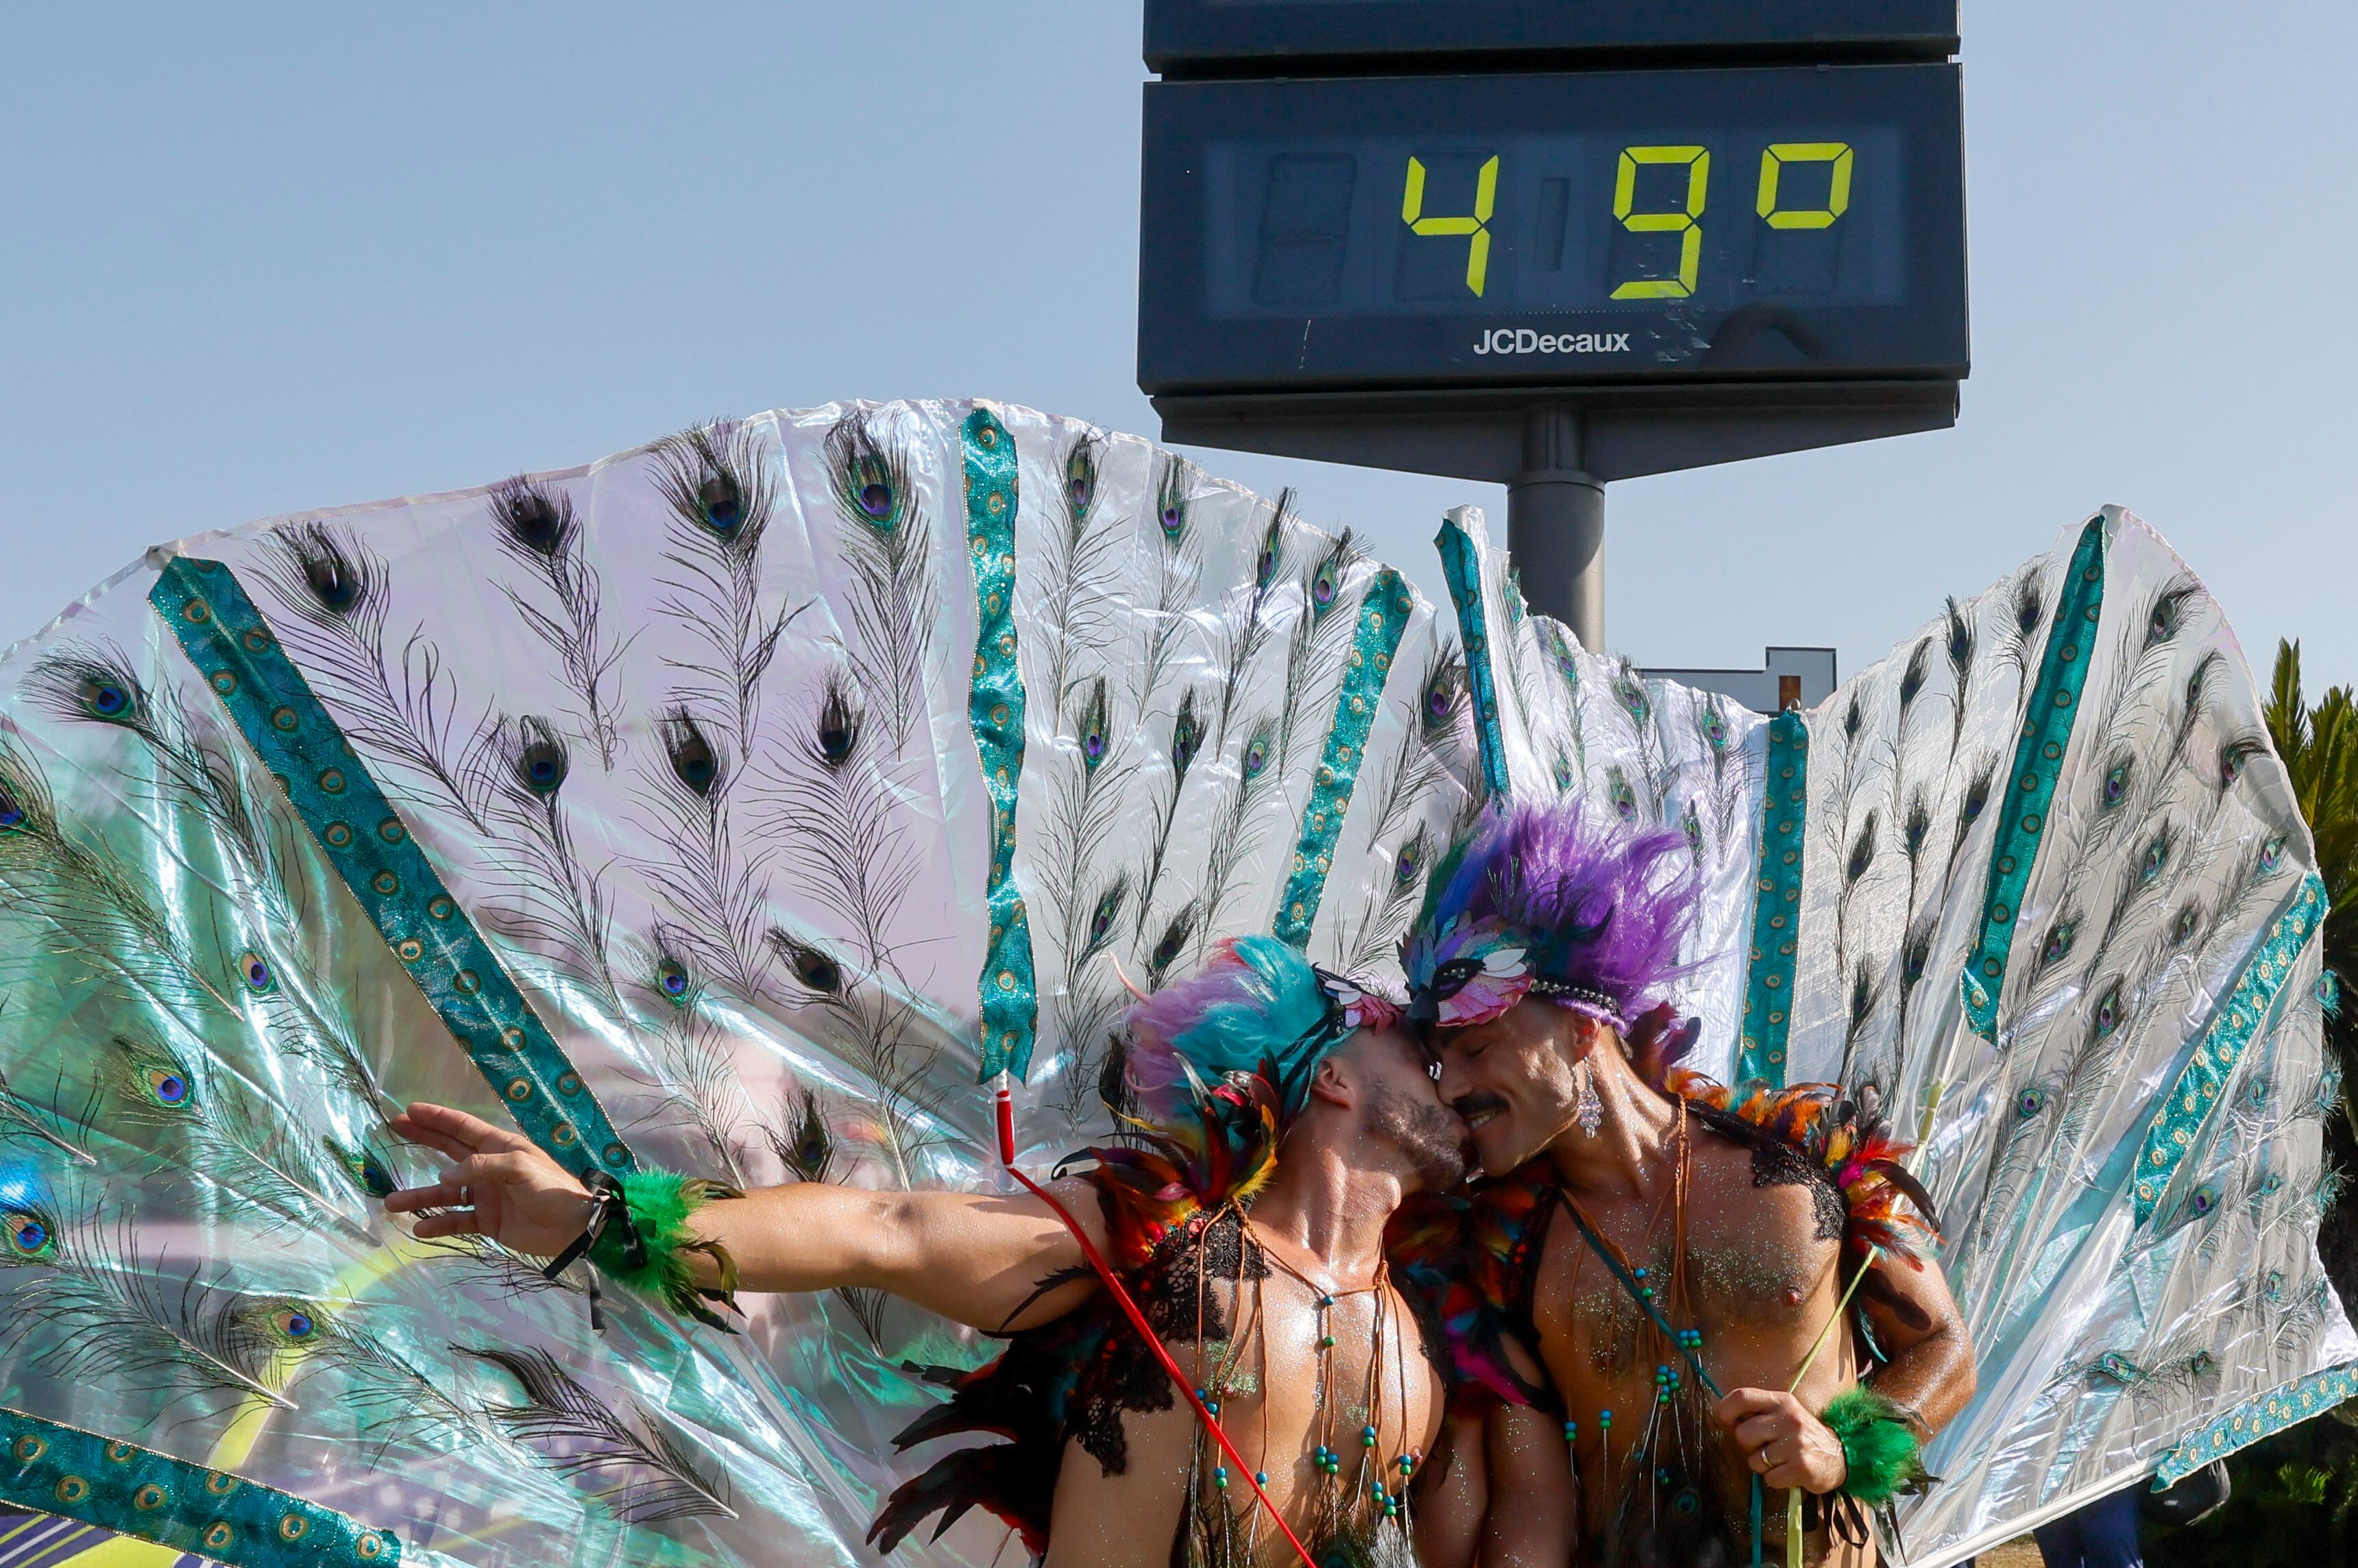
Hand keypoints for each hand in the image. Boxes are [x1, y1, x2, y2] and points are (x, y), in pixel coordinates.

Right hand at [383, 1102, 595, 1256]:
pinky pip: (457, 1221)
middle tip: (392, 1130)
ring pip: (446, 1193)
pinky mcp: (487, 1221)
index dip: (437, 1118)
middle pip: (448, 1151)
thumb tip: (444, 1177)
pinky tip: (419, 1230)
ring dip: (420, 1197)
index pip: (463, 1128)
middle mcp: (488, 1168)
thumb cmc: (550, 1188)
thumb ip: (481, 1167)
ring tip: (392, 1202)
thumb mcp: (519, 1167)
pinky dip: (438, 1224)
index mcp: (500, 1147)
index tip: (410, 1111)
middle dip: (422, 1141)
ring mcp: (486, 1195)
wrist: (571, 1227)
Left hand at [1712, 1388, 1847, 1494]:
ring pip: (1754, 1460)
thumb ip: (1757, 1412)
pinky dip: (1775, 1479)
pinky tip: (1789, 1471)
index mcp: (1782, 1401)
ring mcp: (1796, 1443)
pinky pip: (1768, 1479)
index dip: (1725, 1409)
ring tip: (1780, 1460)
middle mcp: (1789, 1418)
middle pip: (1743, 1434)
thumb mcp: (1783, 1413)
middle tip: (1765, 1447)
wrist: (1840, 1456)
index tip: (1723, 1421)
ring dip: (1763, 1465)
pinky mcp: (1801, 1467)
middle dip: (1748, 1445)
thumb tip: (1721, 1415)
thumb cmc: (1800, 1434)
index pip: (1742, 1396)